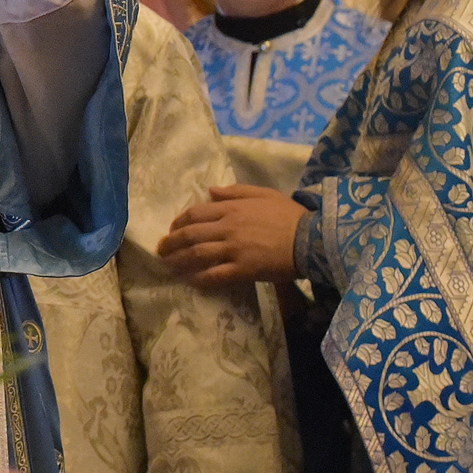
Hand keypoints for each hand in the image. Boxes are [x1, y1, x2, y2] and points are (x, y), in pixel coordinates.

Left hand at [156, 184, 305, 285]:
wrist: (312, 239)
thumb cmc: (290, 215)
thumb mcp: (264, 194)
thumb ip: (235, 191)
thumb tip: (210, 190)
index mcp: (232, 208)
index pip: (195, 213)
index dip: (179, 222)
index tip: (172, 229)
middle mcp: (228, 228)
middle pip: (190, 235)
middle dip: (171, 243)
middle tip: (161, 250)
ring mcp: (234, 249)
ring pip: (197, 255)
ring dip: (178, 260)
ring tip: (167, 265)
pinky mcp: (243, 270)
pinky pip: (214, 275)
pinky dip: (199, 278)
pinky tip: (190, 281)